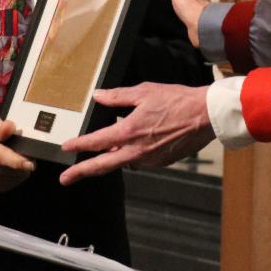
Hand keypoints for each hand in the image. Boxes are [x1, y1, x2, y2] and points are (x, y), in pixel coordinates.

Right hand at [0, 113, 34, 193]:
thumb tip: (11, 128)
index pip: (1, 158)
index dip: (17, 162)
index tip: (31, 163)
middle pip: (10, 171)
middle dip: (24, 165)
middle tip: (29, 154)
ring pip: (10, 180)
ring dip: (20, 172)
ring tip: (20, 161)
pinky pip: (6, 186)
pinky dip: (14, 179)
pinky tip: (13, 169)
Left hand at [59, 83, 213, 184]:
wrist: (205, 116)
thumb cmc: (177, 100)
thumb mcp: (144, 92)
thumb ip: (118, 96)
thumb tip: (98, 96)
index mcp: (128, 132)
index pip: (96, 142)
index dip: (78, 145)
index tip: (65, 147)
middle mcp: (136, 151)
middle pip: (101, 165)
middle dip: (80, 173)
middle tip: (65, 178)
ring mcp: (148, 160)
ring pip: (121, 162)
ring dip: (110, 159)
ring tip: (100, 153)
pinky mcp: (160, 163)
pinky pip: (138, 161)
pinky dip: (130, 155)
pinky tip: (132, 145)